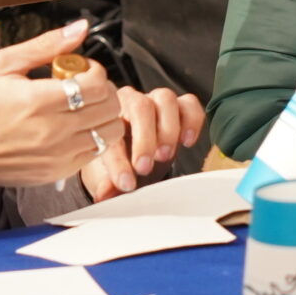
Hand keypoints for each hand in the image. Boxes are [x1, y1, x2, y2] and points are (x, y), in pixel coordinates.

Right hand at [0, 20, 121, 201]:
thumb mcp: (3, 64)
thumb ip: (46, 45)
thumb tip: (80, 28)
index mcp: (39, 101)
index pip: (97, 84)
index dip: (95, 70)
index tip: (80, 69)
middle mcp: (53, 131)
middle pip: (110, 107)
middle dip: (104, 90)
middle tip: (85, 85)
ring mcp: (58, 155)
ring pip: (110, 132)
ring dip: (104, 114)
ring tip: (83, 107)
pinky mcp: (58, 172)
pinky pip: (96, 152)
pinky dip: (94, 136)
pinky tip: (75, 126)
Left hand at [82, 87, 206, 199]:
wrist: (140, 154)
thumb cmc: (124, 159)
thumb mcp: (113, 173)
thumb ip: (108, 183)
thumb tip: (103, 195)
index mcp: (109, 116)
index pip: (111, 133)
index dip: (118, 161)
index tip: (126, 183)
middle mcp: (131, 101)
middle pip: (139, 107)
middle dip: (145, 139)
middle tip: (145, 167)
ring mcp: (156, 99)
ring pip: (165, 99)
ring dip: (168, 129)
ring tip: (165, 156)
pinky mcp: (180, 104)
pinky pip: (189, 103)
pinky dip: (192, 121)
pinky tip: (187, 141)